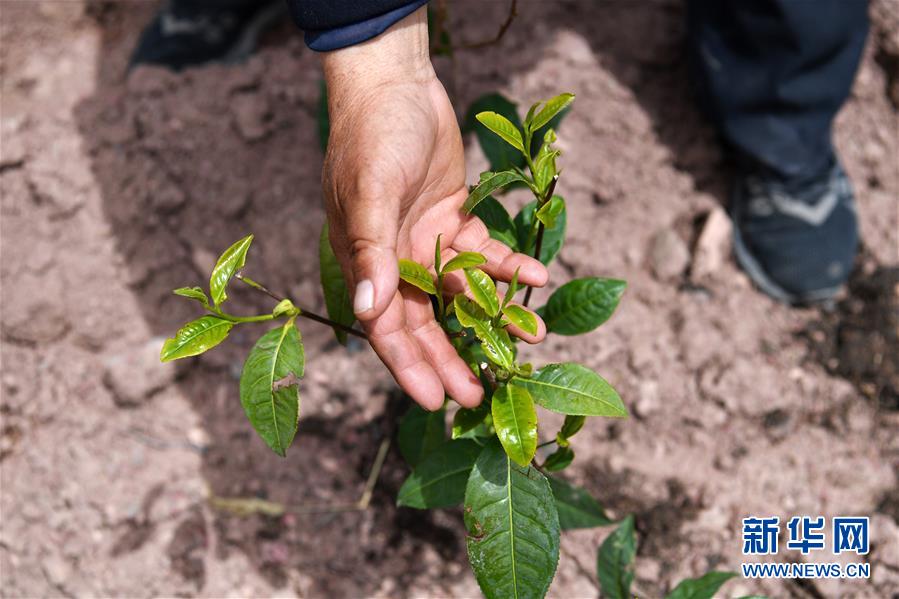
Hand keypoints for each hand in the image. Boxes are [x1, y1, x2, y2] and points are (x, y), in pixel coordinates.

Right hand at [320, 8, 547, 409]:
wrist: (397, 84)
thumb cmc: (373, 136)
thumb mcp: (370, 192)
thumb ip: (371, 252)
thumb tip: (368, 311)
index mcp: (364, 262)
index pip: (385, 328)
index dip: (410, 368)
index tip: (436, 403)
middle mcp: (394, 260)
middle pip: (424, 322)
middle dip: (451, 360)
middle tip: (480, 395)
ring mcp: (425, 242)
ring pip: (460, 293)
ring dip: (491, 315)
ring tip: (531, 337)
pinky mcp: (453, 220)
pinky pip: (483, 254)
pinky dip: (508, 265)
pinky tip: (538, 276)